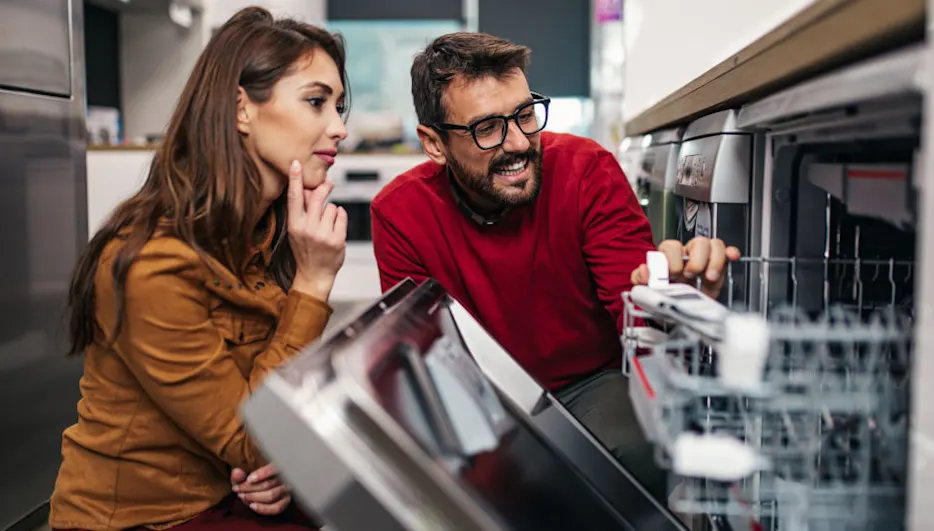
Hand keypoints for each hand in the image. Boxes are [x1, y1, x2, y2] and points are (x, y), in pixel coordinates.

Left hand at [231, 463, 291, 515]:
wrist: (259, 489)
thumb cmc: (252, 481)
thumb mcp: (244, 477)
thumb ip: (239, 474)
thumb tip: (237, 472)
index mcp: (278, 466)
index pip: (274, 468)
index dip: (262, 474)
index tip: (249, 479)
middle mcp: (285, 477)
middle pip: (268, 484)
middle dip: (250, 488)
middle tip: (237, 489)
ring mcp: (286, 491)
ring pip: (271, 495)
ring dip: (253, 497)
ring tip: (241, 495)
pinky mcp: (285, 502)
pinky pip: (276, 508)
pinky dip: (263, 508)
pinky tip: (252, 505)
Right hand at [286, 159, 346, 300]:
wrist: (314, 274)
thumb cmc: (305, 249)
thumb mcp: (297, 230)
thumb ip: (301, 209)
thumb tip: (305, 186)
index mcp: (294, 225)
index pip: (293, 198)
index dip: (295, 179)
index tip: (296, 164)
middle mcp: (307, 229)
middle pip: (317, 197)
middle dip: (324, 187)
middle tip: (328, 184)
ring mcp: (323, 235)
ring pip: (332, 206)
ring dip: (332, 210)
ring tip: (327, 222)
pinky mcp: (337, 240)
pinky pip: (342, 215)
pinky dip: (340, 217)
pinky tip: (335, 226)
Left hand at [631, 237, 740, 297]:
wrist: (679, 308)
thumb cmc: (664, 294)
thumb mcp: (648, 288)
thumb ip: (641, 279)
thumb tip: (645, 270)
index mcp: (670, 256)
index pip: (672, 246)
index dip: (673, 259)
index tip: (673, 274)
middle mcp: (689, 254)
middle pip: (698, 242)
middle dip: (696, 261)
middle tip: (691, 276)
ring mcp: (705, 258)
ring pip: (714, 244)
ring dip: (714, 261)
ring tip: (709, 277)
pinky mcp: (719, 266)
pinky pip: (727, 251)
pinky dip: (730, 253)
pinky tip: (732, 257)